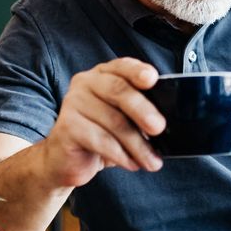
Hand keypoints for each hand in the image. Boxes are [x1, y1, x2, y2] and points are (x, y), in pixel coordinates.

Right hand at [42, 57, 165, 186]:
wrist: (65, 160)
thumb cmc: (100, 135)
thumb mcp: (123, 119)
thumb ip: (139, 112)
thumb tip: (164, 123)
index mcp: (103, 74)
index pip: (122, 66)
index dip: (137, 71)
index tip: (152, 79)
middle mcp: (86, 83)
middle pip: (118, 91)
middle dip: (143, 110)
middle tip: (159, 128)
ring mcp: (73, 103)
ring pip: (113, 121)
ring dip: (137, 145)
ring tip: (152, 161)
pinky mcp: (66, 127)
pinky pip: (100, 140)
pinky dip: (121, 155)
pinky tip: (132, 164)